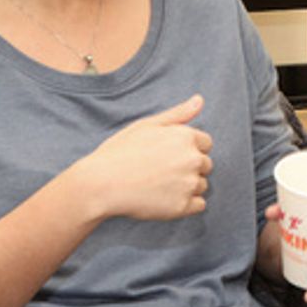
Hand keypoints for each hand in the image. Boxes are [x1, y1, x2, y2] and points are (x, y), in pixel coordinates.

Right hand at [70, 95, 212, 221]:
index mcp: (185, 136)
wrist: (101, 184)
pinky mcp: (182, 207)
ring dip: (187, 187)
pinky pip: (199, 205)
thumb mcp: (147, 125)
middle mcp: (192, 159)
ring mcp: (188, 184)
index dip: (188, 149)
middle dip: (189, 168)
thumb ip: (178, 114)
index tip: (167, 156)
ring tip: (158, 185)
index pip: (206, 144)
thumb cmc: (120, 152)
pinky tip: (165, 199)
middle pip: (205, 165)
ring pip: (201, 185)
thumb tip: (199, 100)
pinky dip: (187, 204)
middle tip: (160, 171)